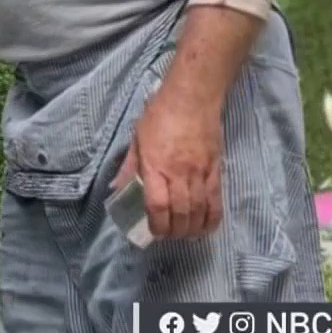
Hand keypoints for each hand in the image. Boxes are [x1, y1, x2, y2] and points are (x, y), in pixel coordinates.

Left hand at [112, 91, 223, 240]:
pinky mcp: (215, 169)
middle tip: (169, 236)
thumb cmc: (160, 114)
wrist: (193, 96)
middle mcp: (179, 173)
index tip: (154, 233)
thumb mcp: (137, 137)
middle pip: (180, 213)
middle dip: (174, 231)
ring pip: (199, 211)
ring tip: (185, 235)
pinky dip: (212, 218)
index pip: (158, 205)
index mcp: (156, 165)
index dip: (157, 225)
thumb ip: (129, 166)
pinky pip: (216, 200)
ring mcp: (200, 172)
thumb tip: (116, 189)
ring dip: (192, 229)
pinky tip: (205, 227)